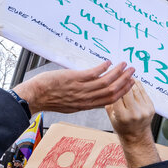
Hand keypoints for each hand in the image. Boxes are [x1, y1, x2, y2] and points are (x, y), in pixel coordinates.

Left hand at [11, 61, 133, 113]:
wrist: (34, 96)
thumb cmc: (48, 98)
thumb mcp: (69, 104)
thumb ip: (81, 100)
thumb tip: (90, 93)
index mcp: (85, 105)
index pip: (108, 100)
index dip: (122, 92)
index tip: (130, 84)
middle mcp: (85, 99)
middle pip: (111, 92)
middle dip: (124, 81)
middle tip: (133, 72)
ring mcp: (80, 90)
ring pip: (105, 82)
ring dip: (117, 73)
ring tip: (125, 65)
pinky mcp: (74, 80)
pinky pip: (93, 73)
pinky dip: (103, 67)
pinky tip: (108, 62)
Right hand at [106, 80, 154, 141]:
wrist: (136, 136)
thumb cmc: (123, 127)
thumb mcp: (111, 117)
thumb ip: (109, 103)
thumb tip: (108, 87)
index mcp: (123, 116)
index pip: (117, 96)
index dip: (114, 86)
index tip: (112, 79)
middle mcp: (134, 113)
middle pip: (127, 91)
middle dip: (123, 82)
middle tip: (119, 73)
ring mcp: (144, 110)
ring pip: (136, 90)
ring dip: (131, 81)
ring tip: (126, 75)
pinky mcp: (151, 108)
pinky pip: (144, 92)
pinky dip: (138, 86)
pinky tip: (134, 82)